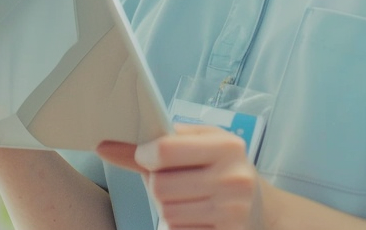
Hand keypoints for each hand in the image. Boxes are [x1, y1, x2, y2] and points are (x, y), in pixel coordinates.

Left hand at [97, 124, 266, 229]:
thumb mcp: (200, 145)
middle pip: (160, 186)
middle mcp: (233, 178)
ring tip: (184, 198)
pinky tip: (193, 214)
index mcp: (227, 147)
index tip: (146, 157)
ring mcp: (232, 210)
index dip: (145, 155)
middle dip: (156, 184)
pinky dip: (178, 224)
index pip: (165, 150)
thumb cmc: (222, 170)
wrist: (259, 209)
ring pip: (167, 212)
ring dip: (166, 208)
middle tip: (171, 181)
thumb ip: (156, 144)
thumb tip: (106, 146)